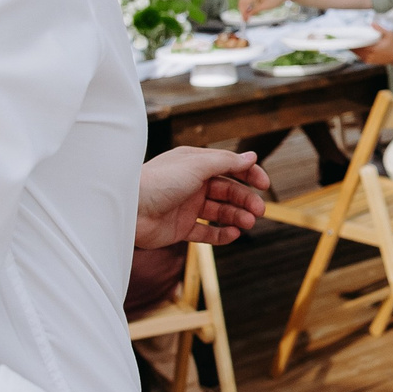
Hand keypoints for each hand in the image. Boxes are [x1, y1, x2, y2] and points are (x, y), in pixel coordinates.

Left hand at [136, 146, 270, 248]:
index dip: (249, 175)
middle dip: (245, 200)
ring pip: (220, 211)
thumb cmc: (158, 182)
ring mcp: (187, 206)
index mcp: (195, 164)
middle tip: (259, 212)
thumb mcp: (196, 166)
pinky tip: (233, 235)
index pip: (229, 167)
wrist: (128, 210)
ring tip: (248, 224)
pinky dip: (221, 234)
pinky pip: (206, 232)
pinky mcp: (180, 228)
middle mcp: (192, 184)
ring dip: (237, 216)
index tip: (265, 186)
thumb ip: (226, 162)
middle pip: (228, 191)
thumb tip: (252, 156)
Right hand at [237, 0, 292, 19]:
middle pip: (242, 0)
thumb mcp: (265, 7)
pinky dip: (248, 4)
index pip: (244, 3)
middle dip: (242, 10)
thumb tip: (247, 16)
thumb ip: (254, 11)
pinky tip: (252, 10)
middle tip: (246, 19)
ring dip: (245, 7)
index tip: (245, 19)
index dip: (243, 12)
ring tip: (249, 16)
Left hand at [352, 26, 392, 68]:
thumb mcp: (388, 34)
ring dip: (354, 50)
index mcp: (374, 49)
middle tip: (346, 40)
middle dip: (352, 46)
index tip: (348, 39)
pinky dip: (357, 53)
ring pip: (358, 55)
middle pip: (357, 51)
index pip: (360, 46)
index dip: (353, 43)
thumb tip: (372, 23)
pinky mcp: (370, 62)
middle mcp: (371, 55)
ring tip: (349, 44)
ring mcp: (370, 60)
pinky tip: (355, 49)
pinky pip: (361, 58)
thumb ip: (380, 29)